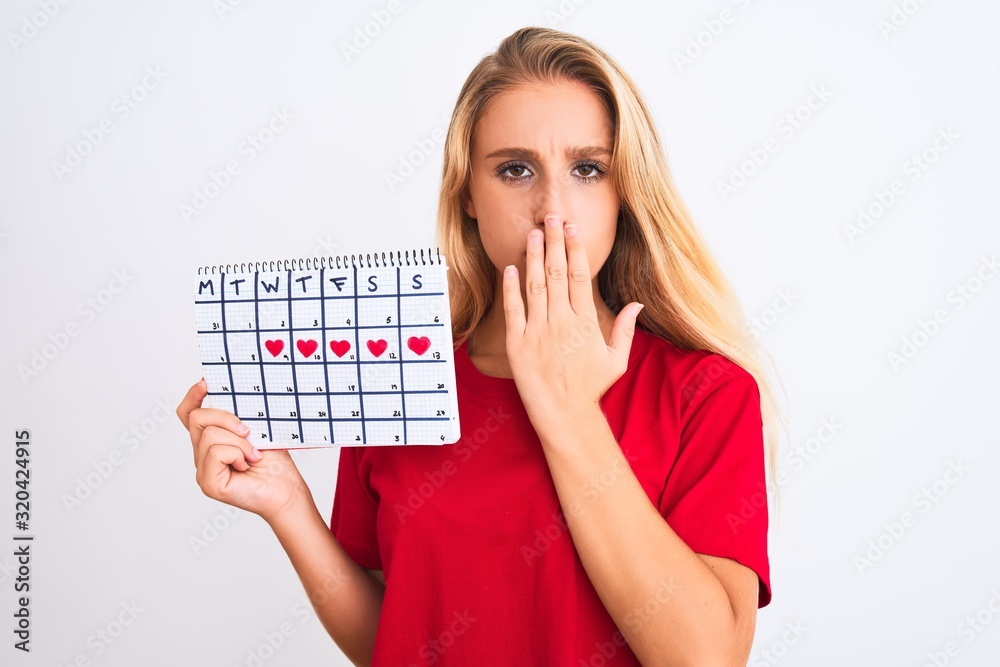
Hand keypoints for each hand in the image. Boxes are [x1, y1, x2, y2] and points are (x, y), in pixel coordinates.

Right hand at [176, 379, 311, 524]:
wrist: (287, 489)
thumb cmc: (274, 462)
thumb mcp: (257, 429)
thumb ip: (239, 416)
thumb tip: (233, 392)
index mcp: (212, 439)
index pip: (189, 414)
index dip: (193, 396)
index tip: (206, 381)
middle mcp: (202, 454)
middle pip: (197, 418)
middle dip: (226, 418)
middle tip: (249, 431)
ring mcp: (202, 470)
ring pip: (209, 435)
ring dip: (239, 442)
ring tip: (253, 455)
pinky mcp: (208, 483)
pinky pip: (216, 452)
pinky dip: (237, 454)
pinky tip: (247, 465)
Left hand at [502, 214, 642, 424]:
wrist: (564, 415)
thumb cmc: (591, 388)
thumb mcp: (617, 360)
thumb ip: (625, 329)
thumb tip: (637, 304)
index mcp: (585, 322)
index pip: (581, 276)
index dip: (576, 249)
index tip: (572, 228)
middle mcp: (561, 322)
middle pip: (558, 273)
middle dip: (554, 242)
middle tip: (551, 216)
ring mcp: (538, 331)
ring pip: (535, 286)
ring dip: (533, 257)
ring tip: (532, 233)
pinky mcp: (518, 343)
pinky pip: (513, 310)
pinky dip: (511, 288)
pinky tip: (511, 267)